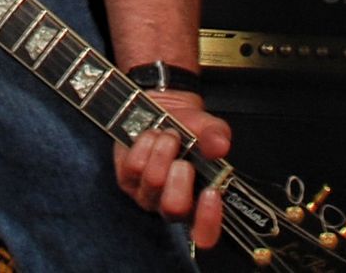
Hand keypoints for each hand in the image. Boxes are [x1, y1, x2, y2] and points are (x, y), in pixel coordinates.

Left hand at [113, 90, 230, 250]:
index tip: (212, 192)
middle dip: (179, 176)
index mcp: (200, 204)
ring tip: (167, 135)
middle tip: (182, 154)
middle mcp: (172, 206)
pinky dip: (144, 145)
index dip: (208, 220)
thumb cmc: (189, 128)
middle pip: (174, 208)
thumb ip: (216, 137)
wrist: (161, 112)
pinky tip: (151, 135)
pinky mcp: (125, 179)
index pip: (205, 234)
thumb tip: (219, 146)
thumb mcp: (208, 128)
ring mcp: (147, 195)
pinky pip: (134, 166)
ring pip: (153, 181)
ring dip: (162, 152)